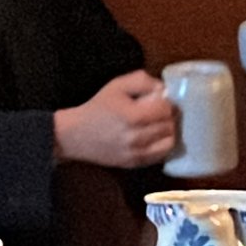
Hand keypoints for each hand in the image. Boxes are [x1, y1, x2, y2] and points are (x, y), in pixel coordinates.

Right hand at [55, 70, 176, 168]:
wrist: (76, 135)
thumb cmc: (98, 107)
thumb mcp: (117, 85)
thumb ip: (143, 81)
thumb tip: (164, 90)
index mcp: (133, 116)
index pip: (166, 109)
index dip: (167, 102)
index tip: (160, 100)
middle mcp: (136, 137)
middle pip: (169, 125)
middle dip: (168, 117)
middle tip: (160, 112)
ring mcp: (136, 153)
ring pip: (169, 142)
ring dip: (167, 132)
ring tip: (158, 125)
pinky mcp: (134, 163)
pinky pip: (160, 155)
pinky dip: (162, 145)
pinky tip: (155, 137)